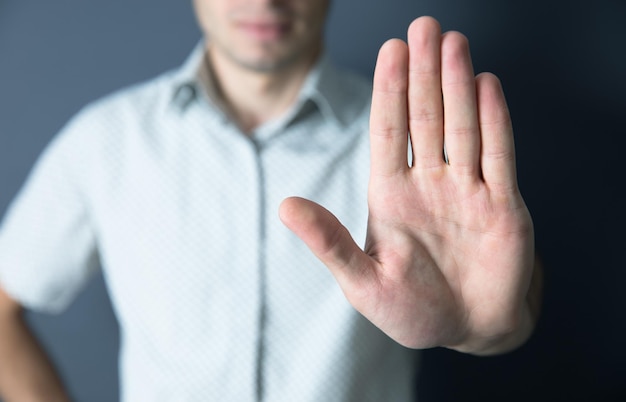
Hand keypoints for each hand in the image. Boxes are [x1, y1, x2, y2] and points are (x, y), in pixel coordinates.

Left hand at [280, 16, 535, 354]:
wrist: (467, 331)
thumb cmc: (410, 310)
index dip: (390, 92)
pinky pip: (498, 155)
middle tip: (423, 26)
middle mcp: (428, 183)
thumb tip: (285, 206)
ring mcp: (466, 191)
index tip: (391, 51)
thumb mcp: (362, 282)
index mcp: (390, 196)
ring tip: (453, 44)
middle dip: (423, 73)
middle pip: (425, 118)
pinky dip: (494, 121)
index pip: (388, 132)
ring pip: (461, 127)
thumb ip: (329, 243)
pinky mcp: (502, 205)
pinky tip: (485, 86)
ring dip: (457, 86)